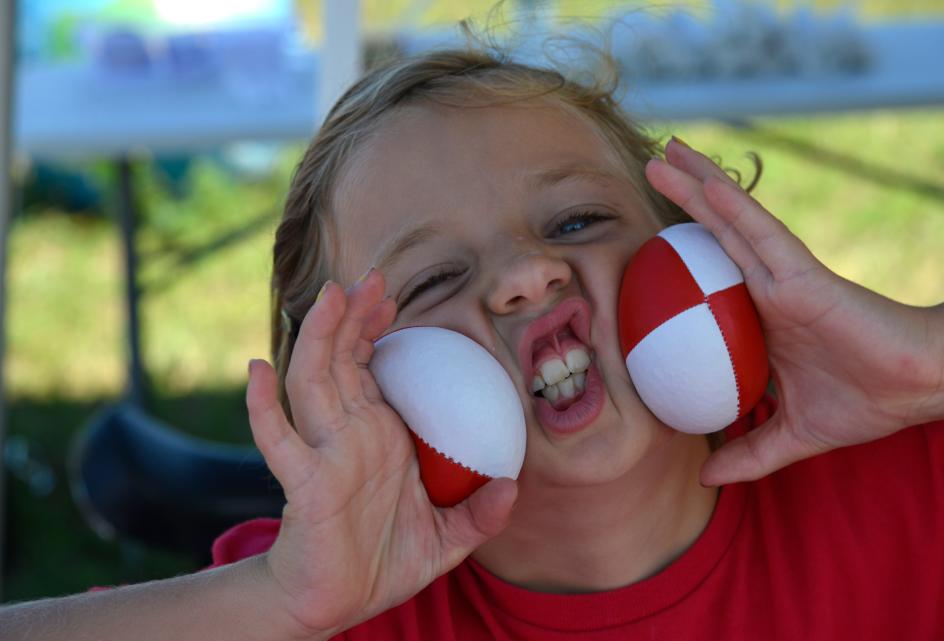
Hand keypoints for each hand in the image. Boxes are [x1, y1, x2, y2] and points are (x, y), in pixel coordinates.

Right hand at [245, 269, 517, 637]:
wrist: (336, 605)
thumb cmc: (382, 563)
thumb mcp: (446, 540)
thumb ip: (479, 516)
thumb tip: (513, 487)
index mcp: (375, 436)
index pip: (368, 367)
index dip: (374, 329)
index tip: (391, 298)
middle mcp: (345, 435)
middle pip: (340, 360)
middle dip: (351, 316)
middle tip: (369, 278)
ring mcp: (322, 455)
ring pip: (314, 383)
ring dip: (319, 338)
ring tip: (329, 298)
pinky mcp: (303, 485)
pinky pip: (279, 441)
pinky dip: (263, 407)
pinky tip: (258, 370)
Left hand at [645, 138, 943, 485]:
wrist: (919, 387)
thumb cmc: (864, 403)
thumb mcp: (791, 436)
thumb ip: (749, 453)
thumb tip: (705, 480)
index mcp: (758, 317)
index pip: (710, 275)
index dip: (681, 252)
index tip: (642, 242)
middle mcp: (765, 287)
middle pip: (715, 234)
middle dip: (684, 197)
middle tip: (650, 166)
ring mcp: (782, 275)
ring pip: (732, 222)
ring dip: (699, 184)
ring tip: (666, 154)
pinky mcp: (802, 274)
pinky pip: (761, 234)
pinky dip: (733, 208)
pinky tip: (707, 184)